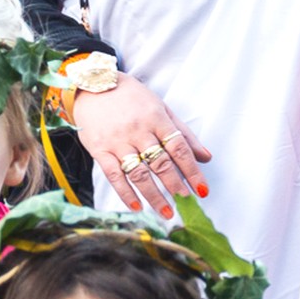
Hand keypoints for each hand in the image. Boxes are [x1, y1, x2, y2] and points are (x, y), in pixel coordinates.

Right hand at [70, 73, 211, 218]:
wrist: (93, 86)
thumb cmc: (131, 98)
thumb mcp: (161, 108)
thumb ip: (184, 134)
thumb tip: (206, 157)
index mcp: (156, 118)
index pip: (179, 148)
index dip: (192, 171)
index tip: (202, 189)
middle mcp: (138, 131)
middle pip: (160, 163)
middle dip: (175, 185)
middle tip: (186, 202)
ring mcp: (118, 141)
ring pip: (139, 173)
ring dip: (154, 195)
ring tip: (166, 212)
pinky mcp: (100, 150)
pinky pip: (113, 175)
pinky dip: (125, 193)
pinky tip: (136, 206)